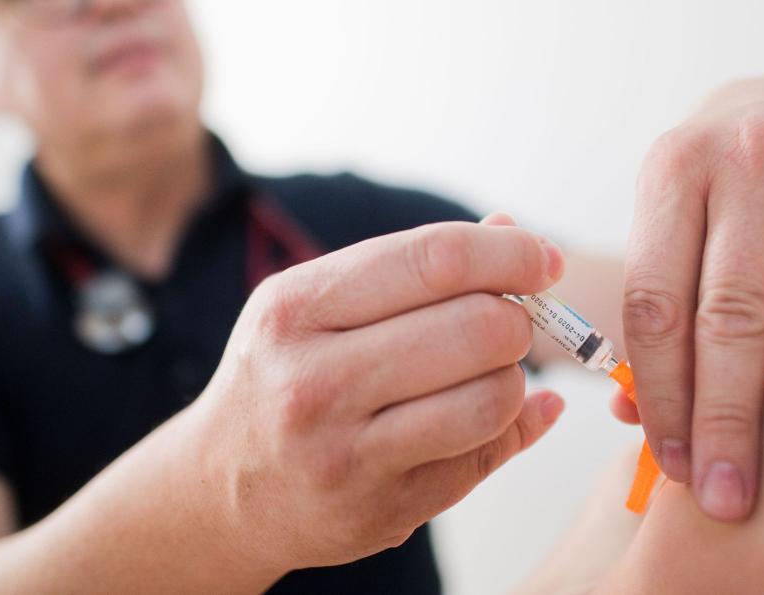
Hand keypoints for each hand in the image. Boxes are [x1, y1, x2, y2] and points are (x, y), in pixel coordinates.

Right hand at [191, 219, 565, 573]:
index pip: (436, 260)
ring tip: (487, 373)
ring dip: (513, 379)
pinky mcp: (383, 510)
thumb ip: (410, 267)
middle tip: (508, 323)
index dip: (510, 253)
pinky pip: (484, 456)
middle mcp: (314, 381)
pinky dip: (505, 427)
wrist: (219, 489)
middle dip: (517, 318)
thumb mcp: (316, 306)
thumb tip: (509, 228)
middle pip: (479, 327)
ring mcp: (347, 454)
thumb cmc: (283, 376)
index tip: (544, 258)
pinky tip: (484, 416)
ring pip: (494, 398)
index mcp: (297, 308)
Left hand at [617, 77, 763, 519]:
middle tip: (731, 493)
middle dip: (729, 413)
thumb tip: (629, 415)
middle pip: (733, 309)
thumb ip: (657, 314)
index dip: (665, 392)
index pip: (658, 304)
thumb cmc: (713, 190)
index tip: (677, 466)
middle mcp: (739, 161)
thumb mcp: (667, 230)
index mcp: (669, 179)